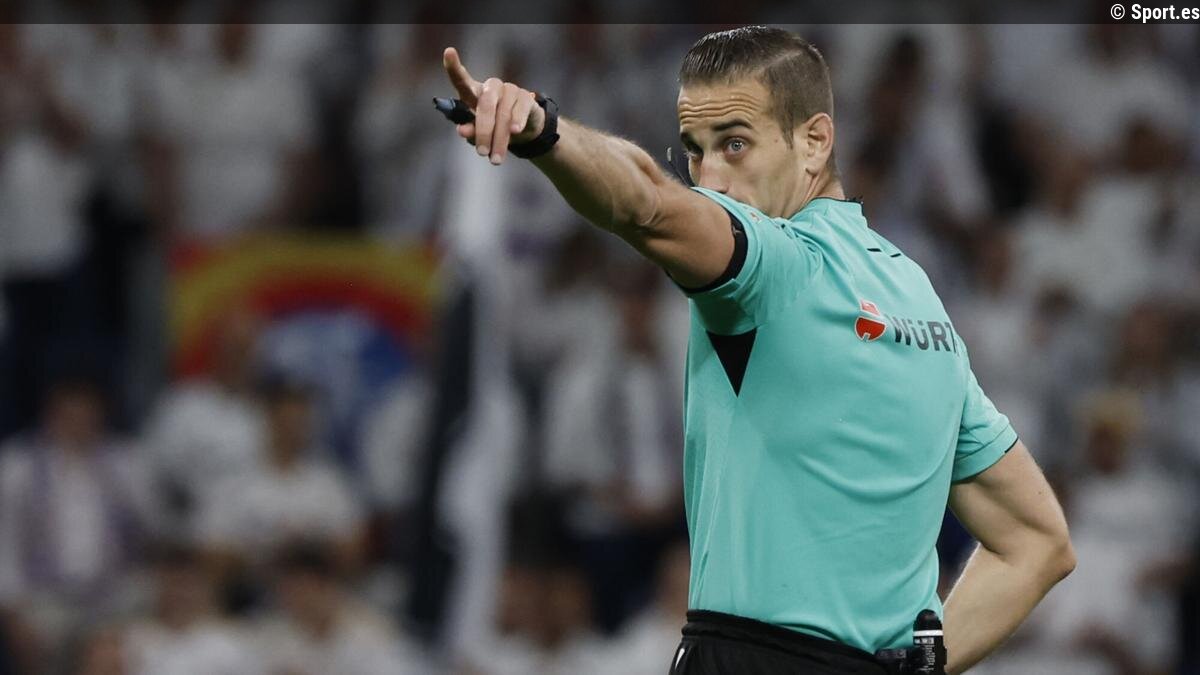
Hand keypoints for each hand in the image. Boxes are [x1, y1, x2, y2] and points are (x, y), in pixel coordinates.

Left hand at [443, 47, 545, 164]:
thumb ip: (471, 131)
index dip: (454, 66)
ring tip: (496, 159)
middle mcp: (491, 88)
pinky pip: (520, 109)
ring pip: (503, 113)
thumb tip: (461, 130)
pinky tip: (515, 132)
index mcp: (474, 94)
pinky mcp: (526, 97)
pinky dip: (517, 121)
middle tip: (481, 153)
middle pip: (485, 105)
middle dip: (483, 131)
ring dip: (500, 138)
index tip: (449, 52)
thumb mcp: (480, 133)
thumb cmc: (495, 129)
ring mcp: (509, 90)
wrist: (525, 132)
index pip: (461, 80)